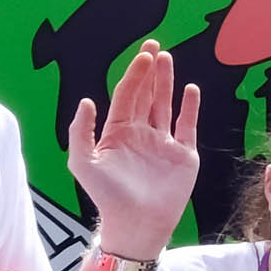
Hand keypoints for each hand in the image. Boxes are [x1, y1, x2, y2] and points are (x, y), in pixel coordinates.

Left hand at [66, 40, 201, 253]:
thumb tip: (87, 100)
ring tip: (169, 59)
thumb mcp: (82, 163)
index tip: (143, 55)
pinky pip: (187, 126)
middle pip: (146, 95)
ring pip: (165, 105)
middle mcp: (141, 134)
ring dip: (167, 82)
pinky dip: (190, 108)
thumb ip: (80, 131)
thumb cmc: (107, 197)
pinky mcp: (184, 155)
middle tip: (155, 46)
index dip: (134, 74)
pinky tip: (190, 90)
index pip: (127, 96)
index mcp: (118, 133)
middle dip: (150, 70)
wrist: (137, 224)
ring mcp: (163, 144)